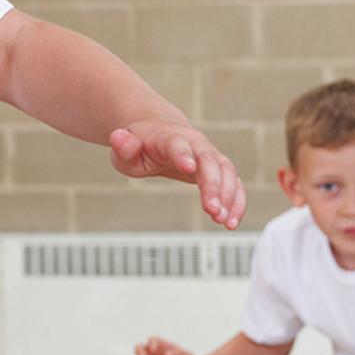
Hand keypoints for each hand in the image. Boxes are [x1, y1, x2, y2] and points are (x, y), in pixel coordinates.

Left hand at [110, 121, 246, 229]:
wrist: (157, 132)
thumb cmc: (139, 143)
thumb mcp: (124, 147)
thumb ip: (123, 146)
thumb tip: (118, 138)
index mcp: (168, 137)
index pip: (178, 144)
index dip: (183, 154)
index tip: (188, 169)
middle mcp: (194, 143)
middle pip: (208, 160)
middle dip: (213, 185)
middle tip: (212, 210)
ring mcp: (209, 154)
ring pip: (226, 170)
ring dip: (228, 196)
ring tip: (223, 221)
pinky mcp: (219, 168)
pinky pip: (235, 182)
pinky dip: (237, 201)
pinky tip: (231, 222)